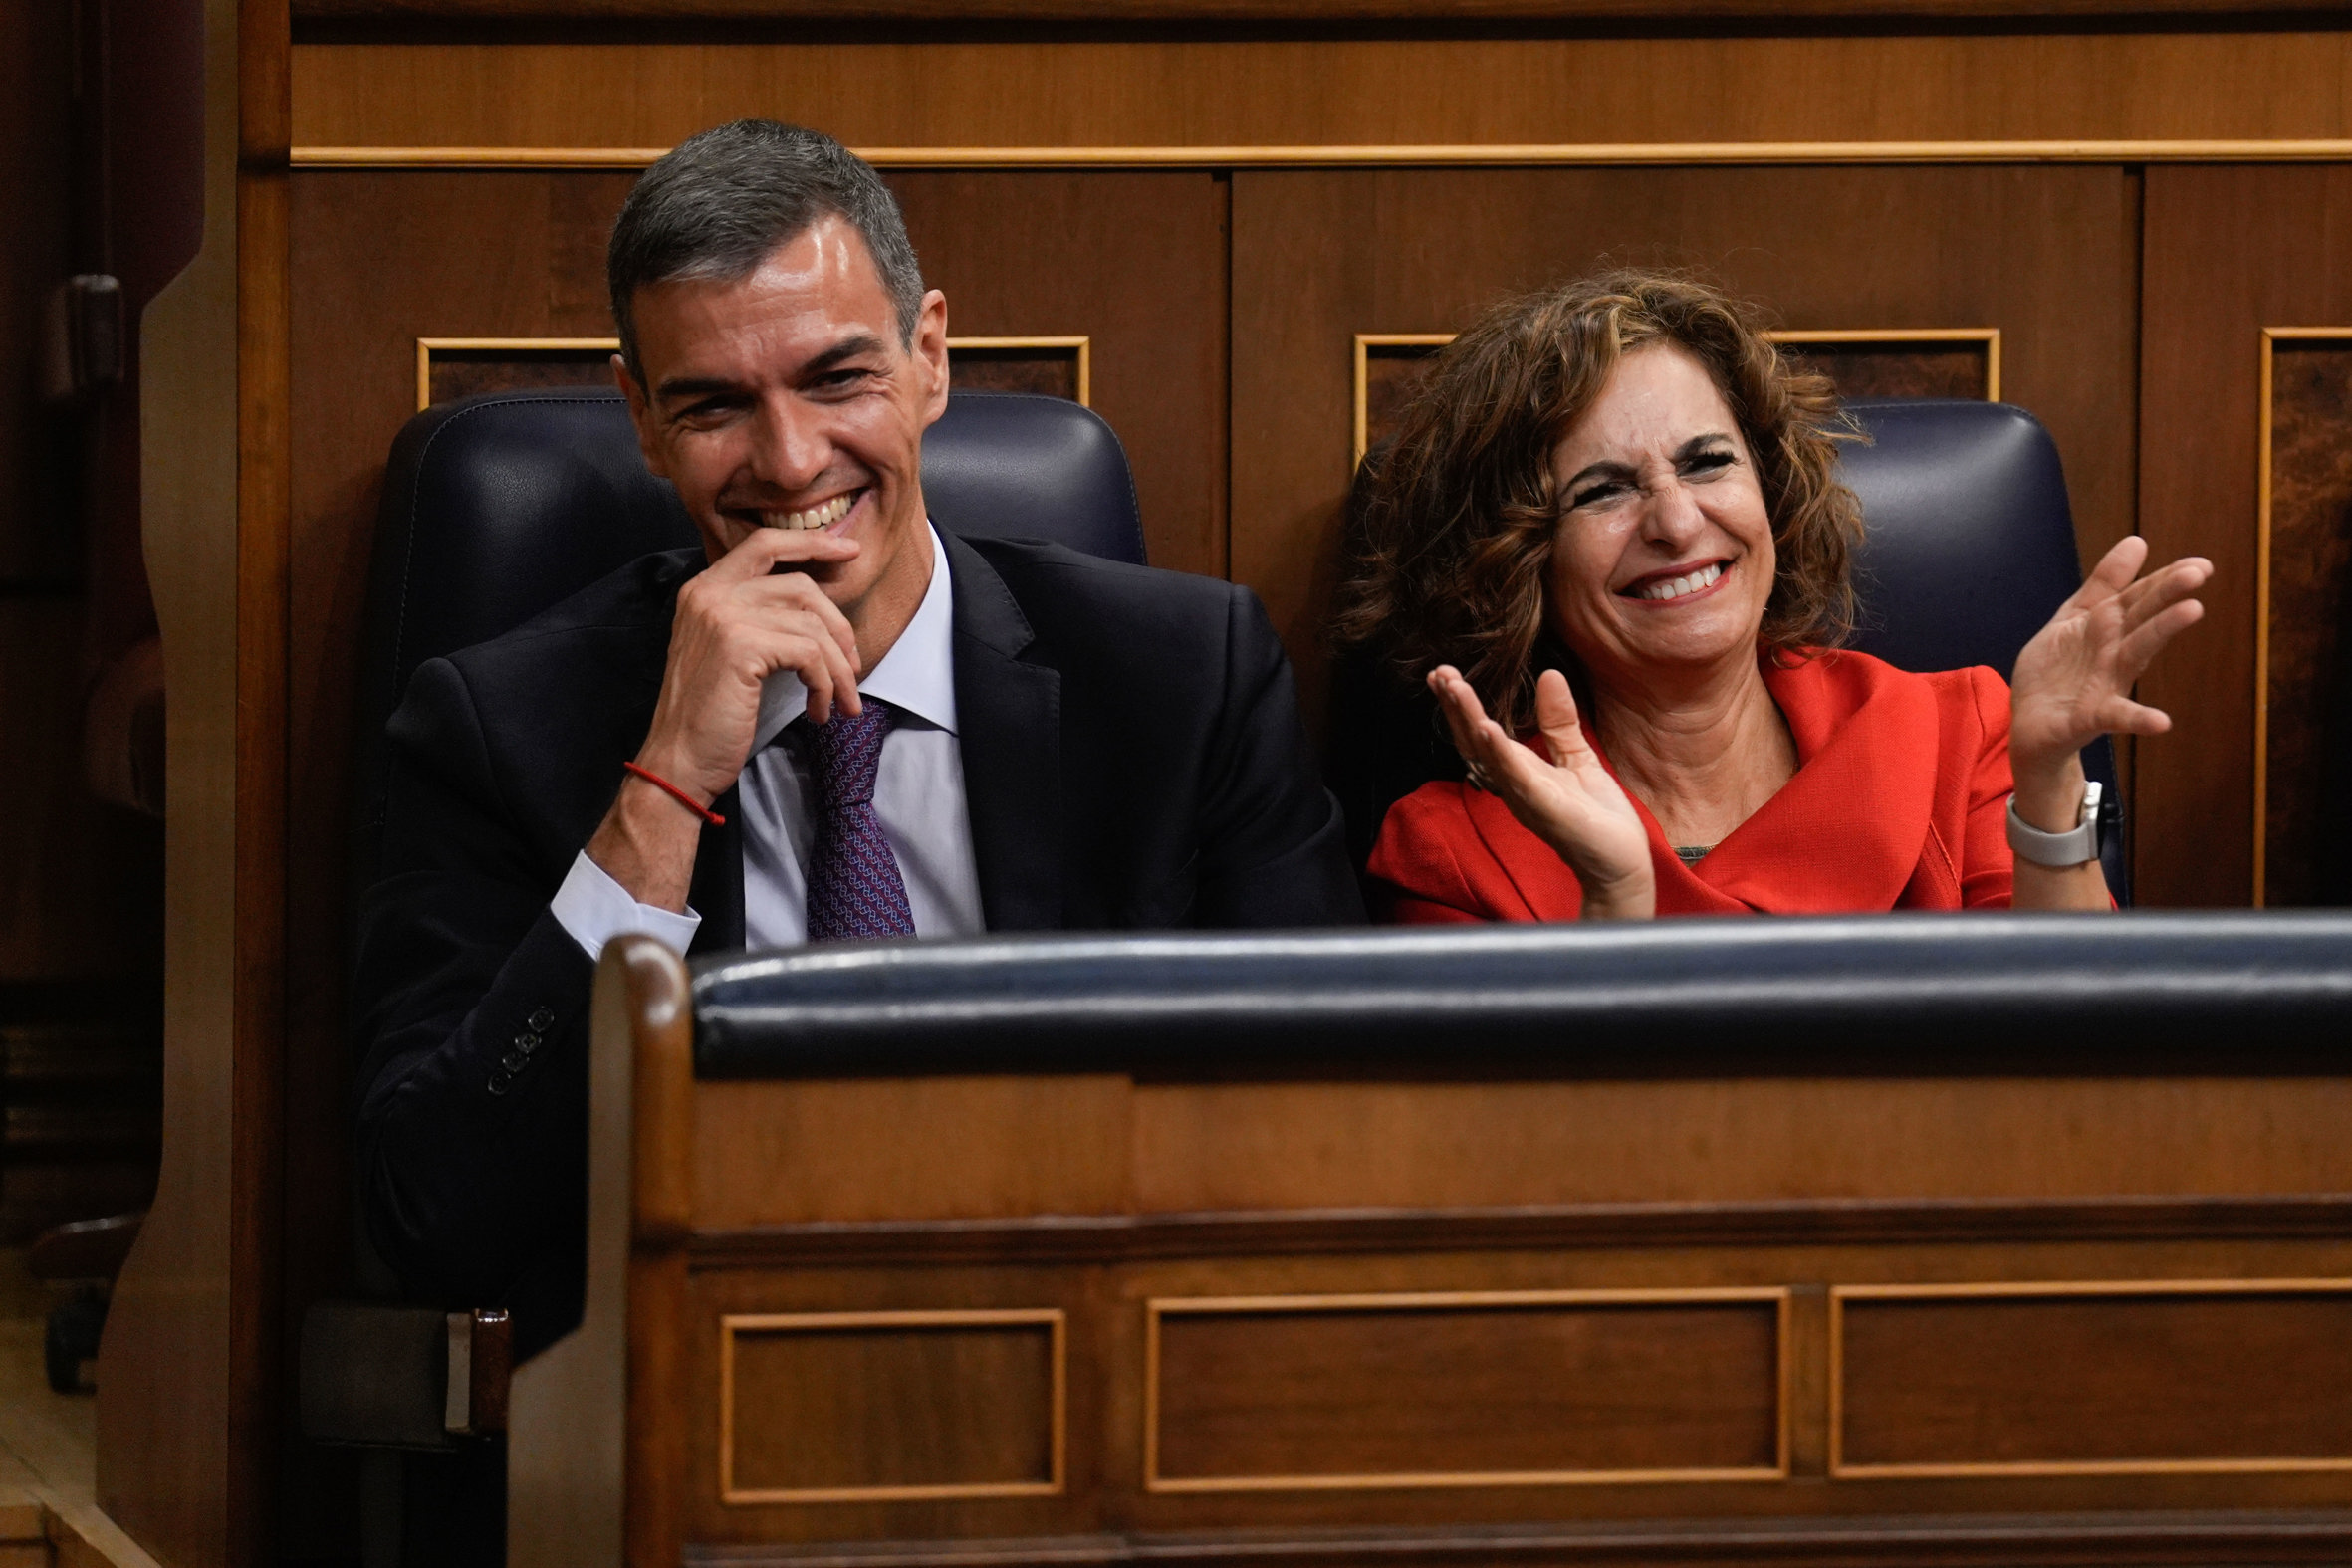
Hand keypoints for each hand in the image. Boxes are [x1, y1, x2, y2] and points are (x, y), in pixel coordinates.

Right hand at [634, 527, 864, 805]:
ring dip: (839, 668)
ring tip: (842, 701)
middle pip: (800, 584)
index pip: (765, 543)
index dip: (811, 542)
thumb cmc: (710, 715)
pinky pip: (810, 654)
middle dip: (839, 625)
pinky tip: (818, 711)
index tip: (849, 552)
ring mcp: (723, 615)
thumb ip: (759, 619)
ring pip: (812, 624)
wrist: (679, 760)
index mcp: (705, 589)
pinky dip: (825, 685)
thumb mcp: (730, 652)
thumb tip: (821, 611)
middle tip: (855, 665)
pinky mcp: (741, 645)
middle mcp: (710, 593)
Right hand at [1428, 665, 1654, 919]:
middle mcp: (1513, 784)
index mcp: (1518, 771)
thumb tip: (1550, 674)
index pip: (1480, 734)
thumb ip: (1559, 720)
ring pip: (1487, 755)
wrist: (1621, 862)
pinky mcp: (1545, 808)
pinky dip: (1500, 752)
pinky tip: (1487, 727)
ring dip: (1468, 720)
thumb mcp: (1576, 757)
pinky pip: (1516, 777)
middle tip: (1437, 673)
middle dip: (1454, 707)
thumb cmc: (1597, 817)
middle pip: (1473, 742)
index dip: (1462, 705)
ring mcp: (1525, 797)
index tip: (1445, 674)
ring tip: (1454, 688)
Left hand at [2009, 535, 2209, 829]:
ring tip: (2191, 611)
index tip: (2200, 564)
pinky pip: (2117, 716)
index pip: (2139, 598)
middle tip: (2197, 573)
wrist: (2029, 725)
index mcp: (2107, 628)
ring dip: (2162, 631)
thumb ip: (2103, 584)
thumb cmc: (2057, 670)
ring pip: (2136, 654)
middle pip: (2143, 619)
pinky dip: (2138, 719)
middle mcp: (2114, 654)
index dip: (2165, 579)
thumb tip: (2138, 541)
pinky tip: (2161, 721)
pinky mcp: (2091, 716)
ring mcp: (2106, 685)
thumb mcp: (2073, 619)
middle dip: (2167, 595)